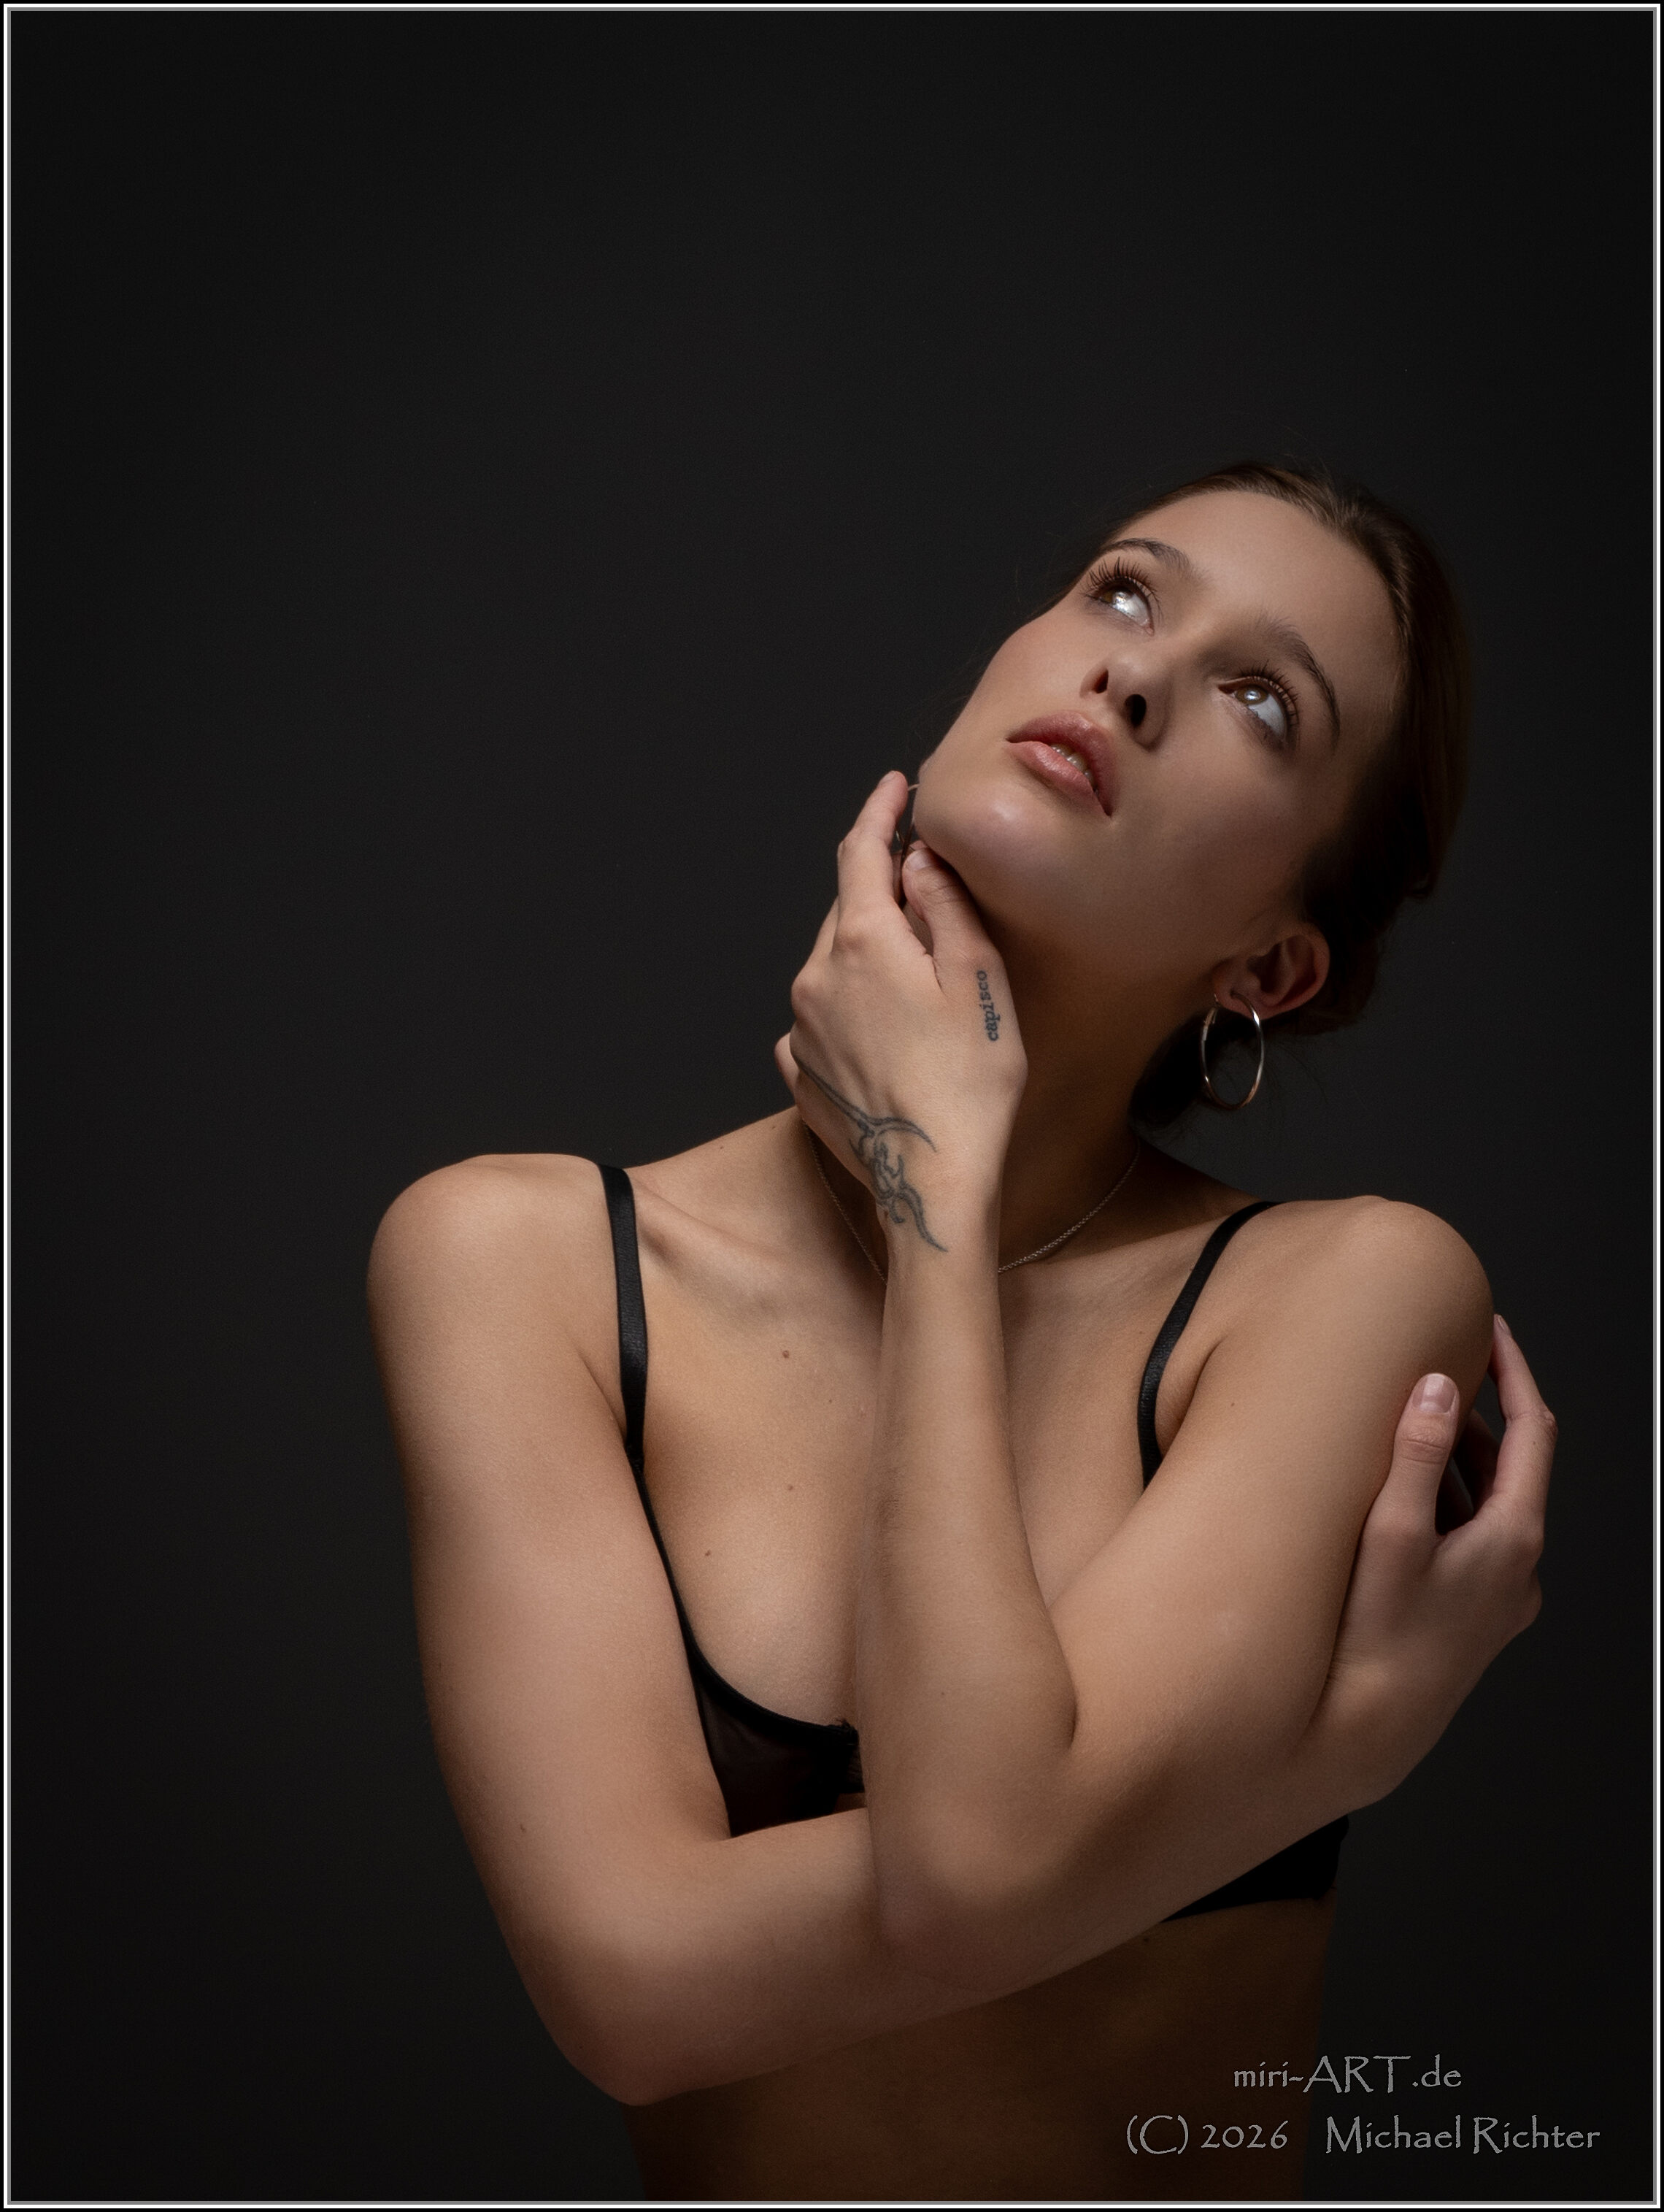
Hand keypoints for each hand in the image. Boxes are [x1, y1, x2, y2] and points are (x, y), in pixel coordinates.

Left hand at [775, 772, 1027, 1250]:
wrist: (931, 1178)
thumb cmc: (969, 1081)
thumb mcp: (978, 978)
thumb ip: (945, 906)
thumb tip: (919, 860)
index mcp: (863, 942)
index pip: (859, 853)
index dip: (877, 813)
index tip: (892, 787)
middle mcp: (816, 977)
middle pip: (847, 912)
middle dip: (882, 896)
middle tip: (928, 903)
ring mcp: (799, 1028)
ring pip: (831, 966)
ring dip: (867, 959)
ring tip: (919, 992)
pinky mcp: (798, 1073)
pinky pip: (818, 1021)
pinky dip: (847, 1012)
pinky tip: (884, 1036)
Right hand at [1310, 1316, 1551, 1807]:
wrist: (1370, 1728)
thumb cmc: (1376, 1638)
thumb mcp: (1392, 1535)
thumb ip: (1419, 1456)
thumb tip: (1439, 1388)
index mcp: (1512, 1539)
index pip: (1532, 1431)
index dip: (1514, 1372)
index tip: (1492, 1329)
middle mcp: (1519, 1568)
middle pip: (1509, 1466)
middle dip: (1473, 1413)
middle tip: (1431, 1369)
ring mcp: (1500, 1596)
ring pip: (1487, 1503)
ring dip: (1454, 1459)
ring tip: (1402, 1426)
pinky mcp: (1474, 1616)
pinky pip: (1469, 1537)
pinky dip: (1444, 1502)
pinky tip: (1395, 1498)